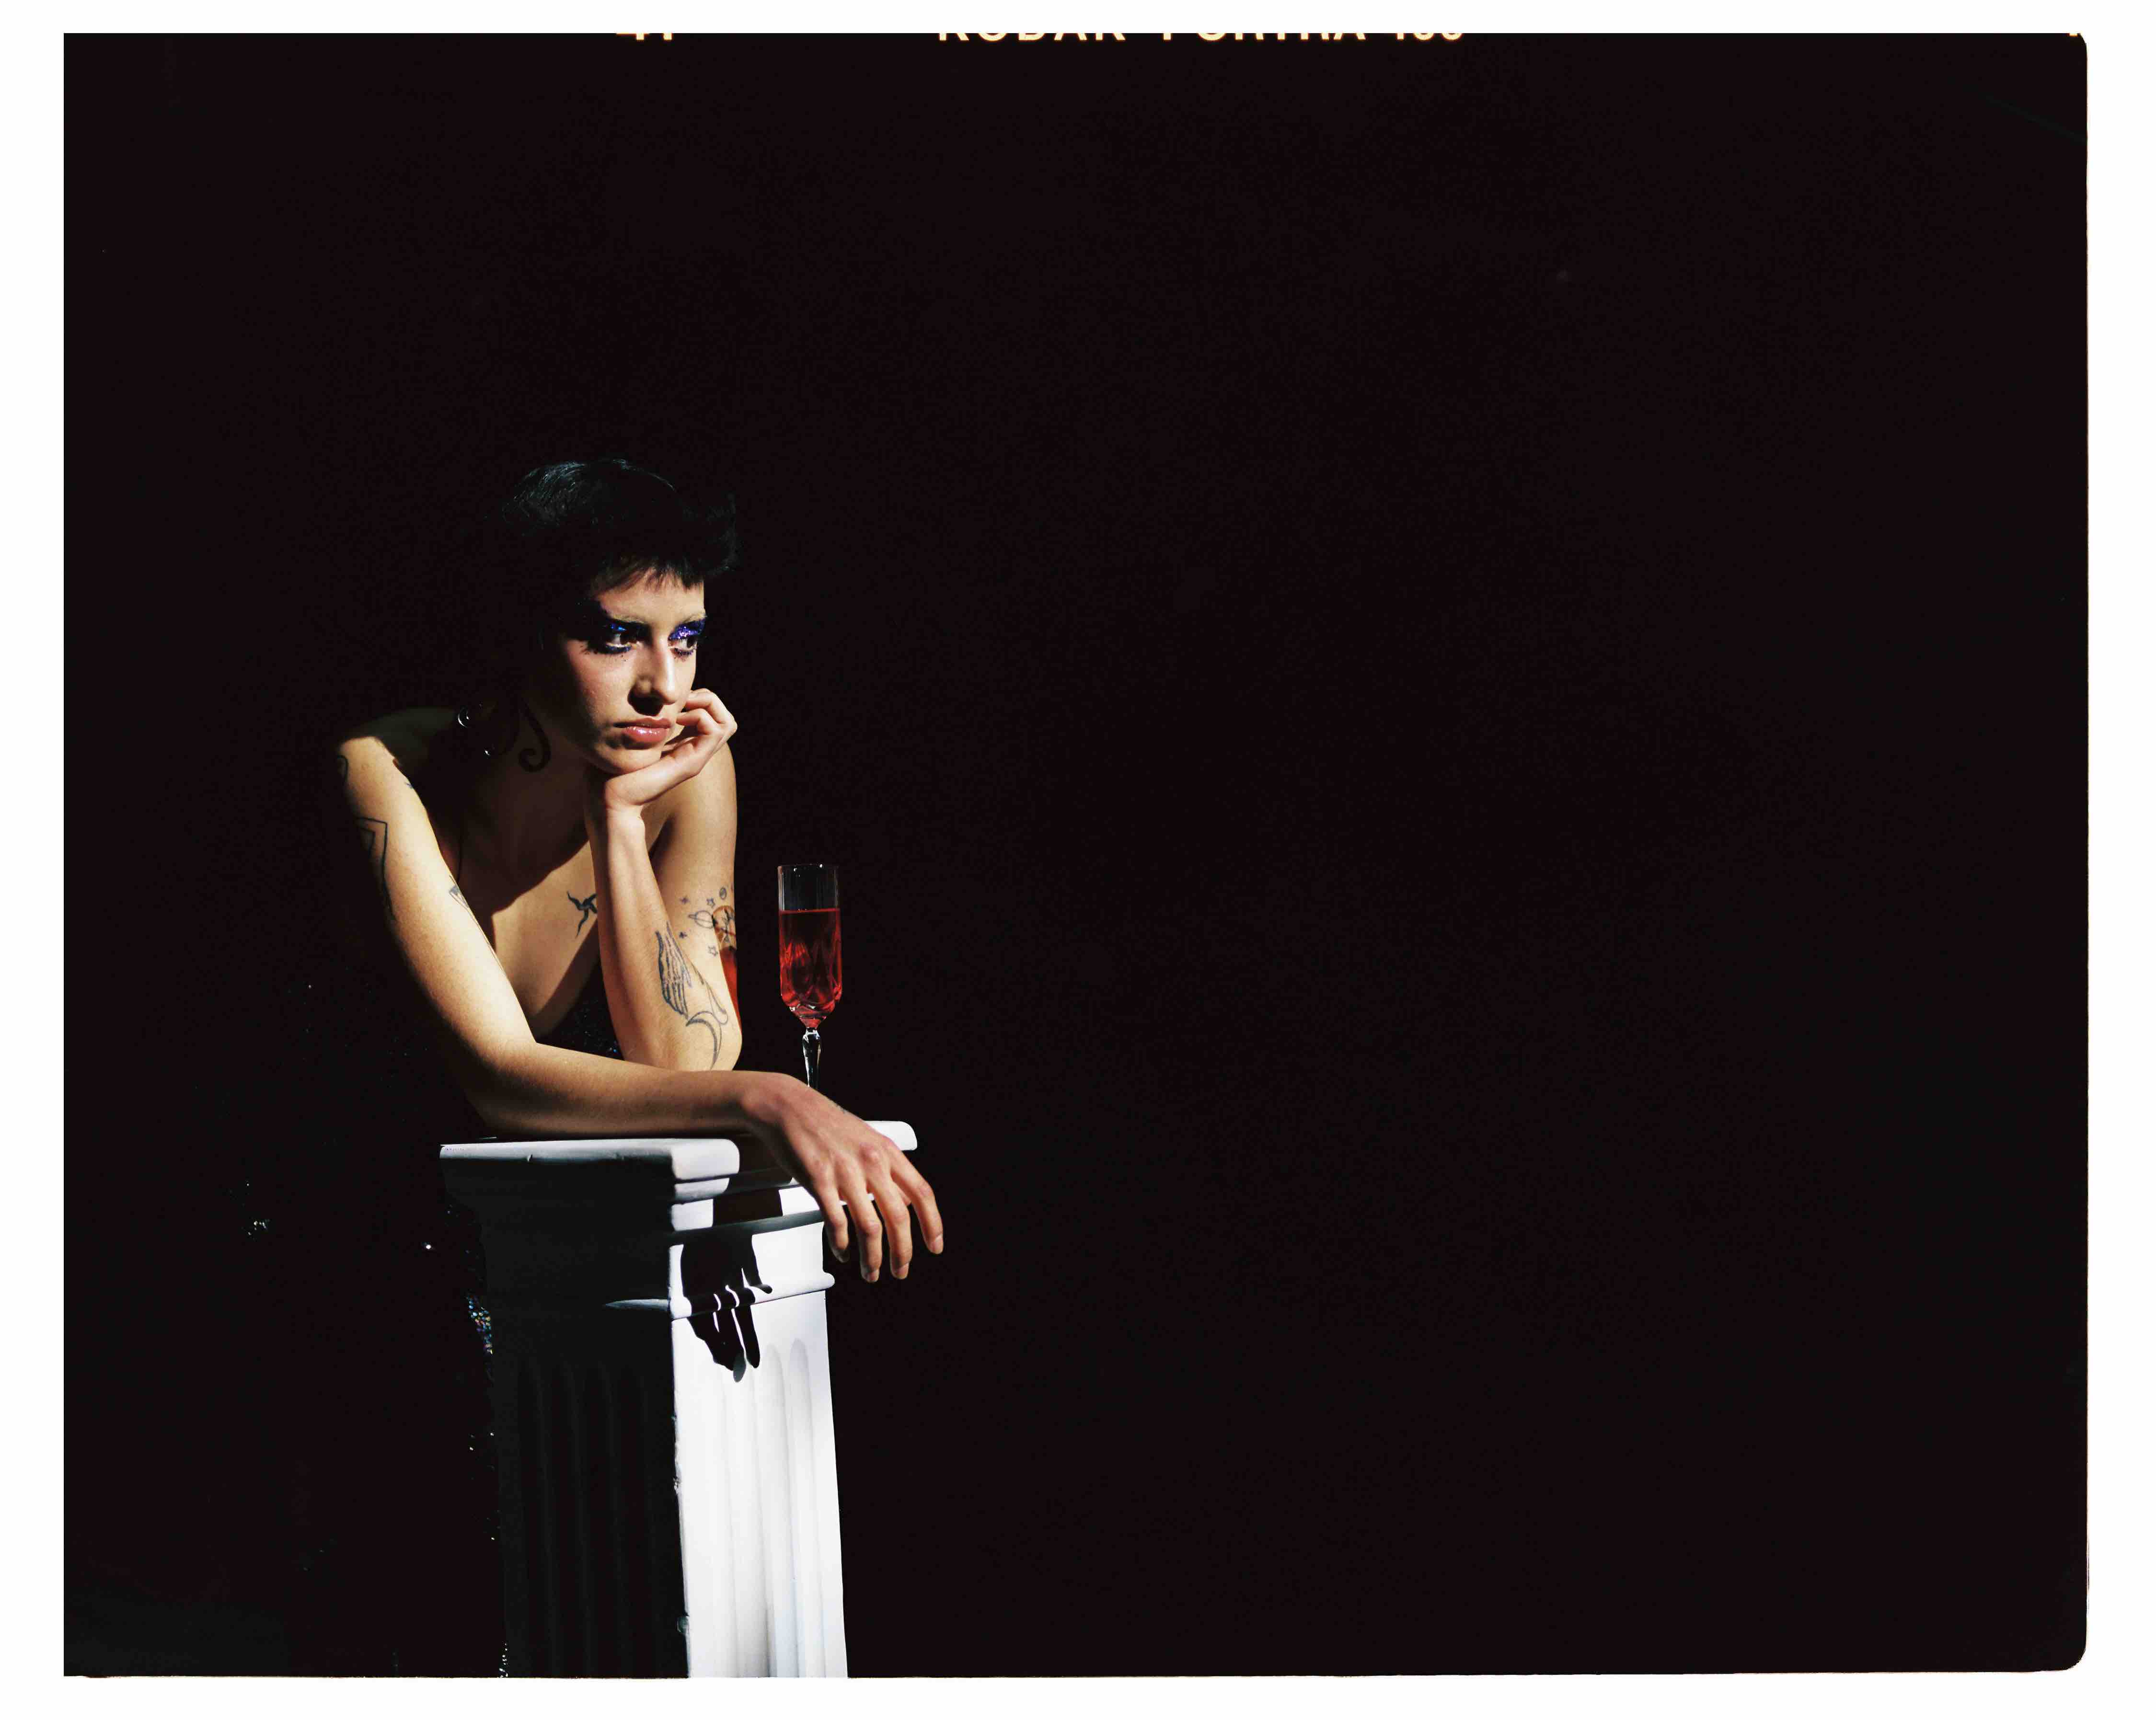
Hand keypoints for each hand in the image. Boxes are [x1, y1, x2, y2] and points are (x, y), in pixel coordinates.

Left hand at [588, 688, 737, 814]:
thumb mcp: (631, 736)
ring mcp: (696, 757)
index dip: (697, 698)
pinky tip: (676, 719)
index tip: (671, 699)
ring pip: (727, 722)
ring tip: (681, 709)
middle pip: (725, 718)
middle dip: (706, 698)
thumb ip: (644, 721)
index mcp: (683, 744)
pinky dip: (700, 716)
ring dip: (707, 706)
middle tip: (680, 701)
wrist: (610, 797)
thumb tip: (645, 698)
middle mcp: (694, 751)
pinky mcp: (692, 762)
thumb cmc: (613, 768)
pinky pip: (715, 730)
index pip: (711, 715)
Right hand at [748, 1076, 943, 1282]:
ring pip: (869, 1226)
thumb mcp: (869, 1141)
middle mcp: (871, 1162)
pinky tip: (842, 1252)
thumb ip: (888, 1170)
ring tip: (870, 1271)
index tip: (935, 1245)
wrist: (790, 1107)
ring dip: (872, 1257)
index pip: (921, 1193)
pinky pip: (836, 1222)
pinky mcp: (819, 1181)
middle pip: (899, 1216)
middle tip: (900, 1270)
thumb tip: (905, 1200)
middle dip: (902, 1251)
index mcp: (888, 1153)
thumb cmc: (828, 1124)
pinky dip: (841, 1244)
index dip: (933, 1223)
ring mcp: (845, 1172)